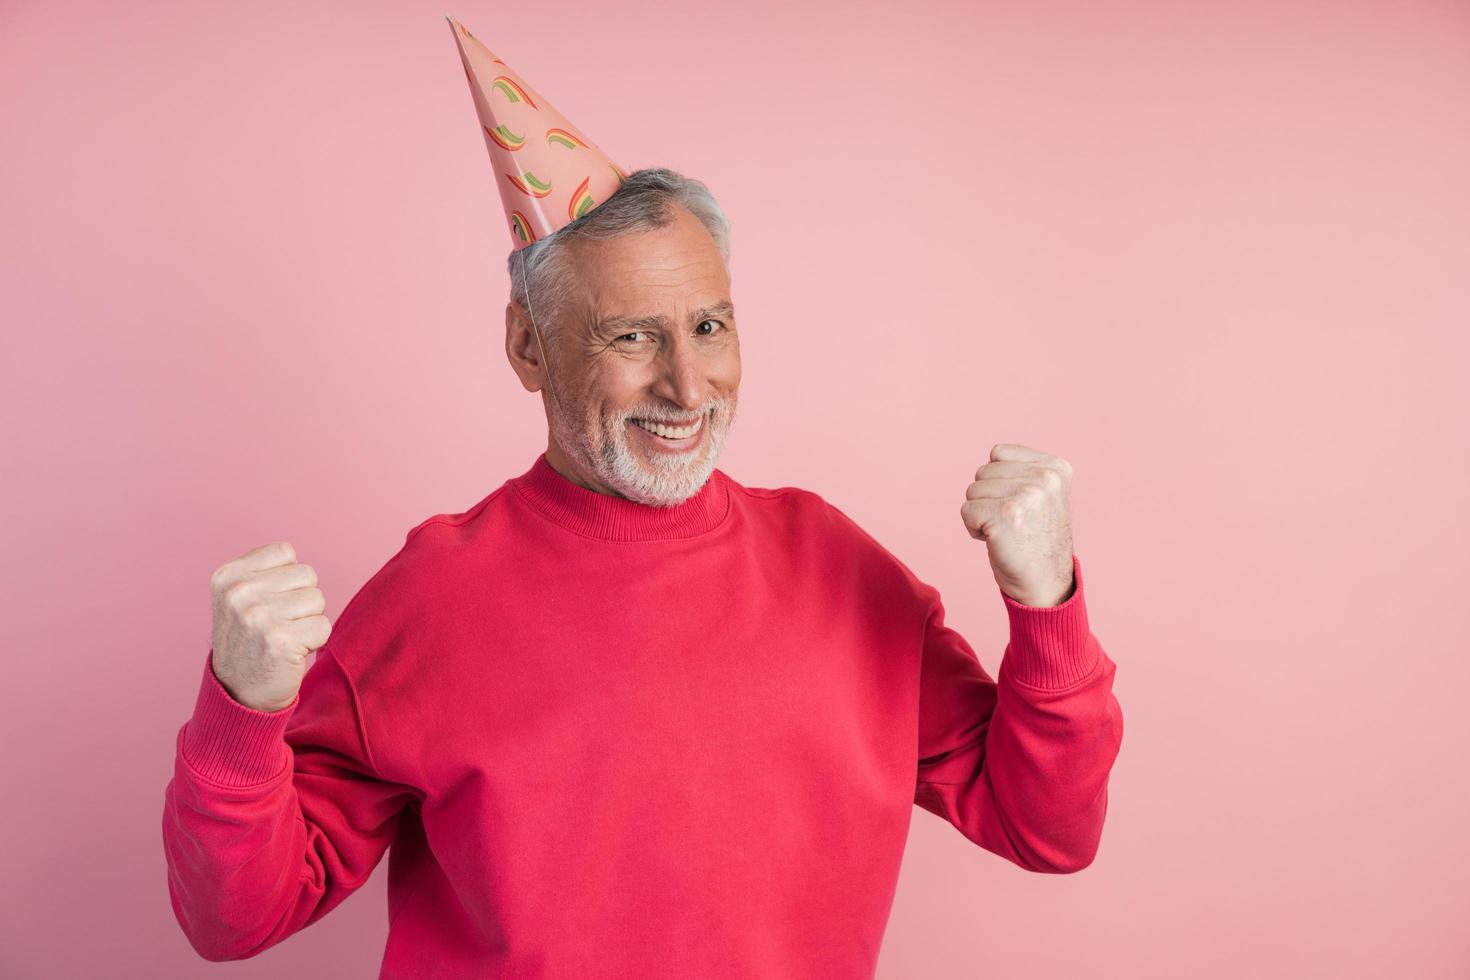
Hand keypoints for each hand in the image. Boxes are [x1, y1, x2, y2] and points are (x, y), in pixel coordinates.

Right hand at [209, 541, 331, 711]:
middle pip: (307, 574)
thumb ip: (263, 573)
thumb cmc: (249, 642)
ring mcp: (258, 616)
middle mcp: (239, 593)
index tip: (268, 604)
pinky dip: (315, 642)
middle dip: (301, 601)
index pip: (286, 552)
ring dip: (308, 621)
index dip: (288, 580)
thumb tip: (296, 560)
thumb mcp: (239, 599)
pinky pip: (324, 626)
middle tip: (277, 626)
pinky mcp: (280, 639)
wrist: (238, 694)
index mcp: (227, 576)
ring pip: (318, 599)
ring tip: (284, 638)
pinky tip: (291, 652)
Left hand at [960, 443, 1075, 606]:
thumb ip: (1025, 471)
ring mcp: (1027, 495)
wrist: (1046, 585)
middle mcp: (1045, 478)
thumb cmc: (1038, 540)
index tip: (1020, 507)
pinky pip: (966, 511)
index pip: (998, 454)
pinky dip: (974, 529)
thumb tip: (992, 456)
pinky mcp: (1006, 515)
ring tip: (1006, 532)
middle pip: (982, 472)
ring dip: (981, 514)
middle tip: (1012, 523)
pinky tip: (996, 541)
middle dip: (988, 499)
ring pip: (972, 491)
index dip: (998, 482)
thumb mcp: (1045, 495)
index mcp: (1057, 468)